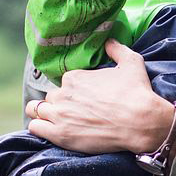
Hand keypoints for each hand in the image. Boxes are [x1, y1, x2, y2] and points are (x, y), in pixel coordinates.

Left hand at [27, 40, 175, 153]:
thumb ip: (117, 49)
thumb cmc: (137, 93)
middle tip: (74, 111)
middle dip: (59, 102)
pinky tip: (52, 130)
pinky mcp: (60, 134)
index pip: (63, 82)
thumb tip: (109, 41)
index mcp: (74, 77)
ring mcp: (59, 115)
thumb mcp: (132, 62)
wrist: (141, 122)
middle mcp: (63, 94)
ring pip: (36, 110)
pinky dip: (40, 127)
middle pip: (50, 96)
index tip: (84, 98)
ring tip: (57, 120)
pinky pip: (35, 127)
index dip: (73, 90)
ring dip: (44, 113)